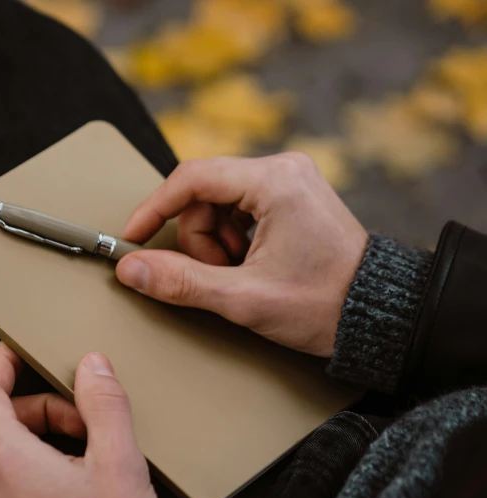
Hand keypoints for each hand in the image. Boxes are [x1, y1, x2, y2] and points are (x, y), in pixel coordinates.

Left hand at [0, 343, 164, 497]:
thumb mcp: (120, 465)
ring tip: (63, 455)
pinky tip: (45, 492)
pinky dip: (7, 482)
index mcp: (4, 462)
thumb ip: (104, 405)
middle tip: (77, 420)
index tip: (14, 351)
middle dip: (32, 410)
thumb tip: (92, 365)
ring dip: (17, 445)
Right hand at [116, 153, 366, 356]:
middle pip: (203, 195)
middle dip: (200, 240)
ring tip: (243, 275)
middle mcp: (283, 169)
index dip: (153, 209)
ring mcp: (289, 181)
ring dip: (216, 244)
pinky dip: (233, 241)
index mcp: (275, 181)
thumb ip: (182, 282)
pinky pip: (238, 210)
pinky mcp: (291, 196)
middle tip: (222, 275)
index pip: (192, 179)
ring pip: (217, 204)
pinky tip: (252, 265)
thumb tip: (131, 269)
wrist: (379, 315)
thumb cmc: (324, 305)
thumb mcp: (244, 298)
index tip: (132, 238)